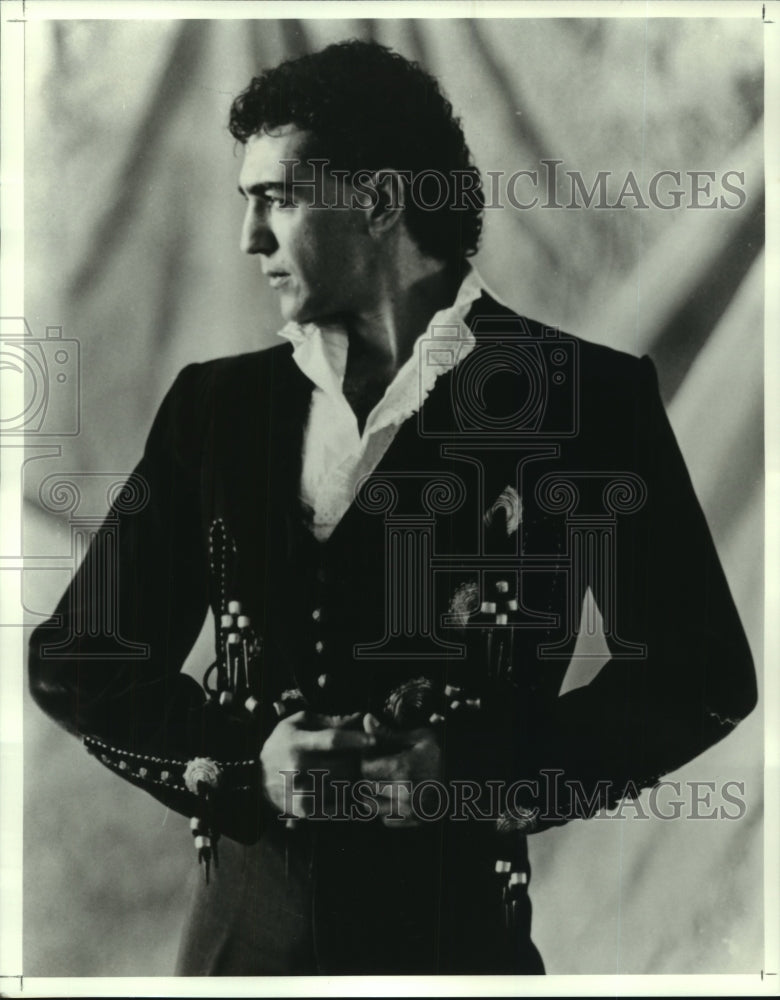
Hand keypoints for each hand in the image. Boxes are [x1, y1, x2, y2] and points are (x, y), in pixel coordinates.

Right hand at [260, 710, 375, 816]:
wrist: (254, 776)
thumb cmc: (282, 743)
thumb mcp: (298, 722)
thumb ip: (329, 720)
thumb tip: (360, 717)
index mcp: (298, 742)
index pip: (333, 740)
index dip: (356, 740)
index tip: (375, 740)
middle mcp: (298, 768)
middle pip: (343, 766)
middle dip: (356, 762)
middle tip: (359, 758)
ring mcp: (301, 791)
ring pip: (343, 786)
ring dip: (352, 779)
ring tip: (348, 772)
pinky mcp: (305, 810)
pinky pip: (338, 806)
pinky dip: (345, 797)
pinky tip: (341, 789)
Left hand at [359, 713, 441, 826]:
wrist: (471, 777)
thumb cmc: (445, 753)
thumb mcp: (419, 738)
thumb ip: (389, 733)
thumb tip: (367, 720)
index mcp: (402, 769)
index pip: (365, 768)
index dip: (366, 759)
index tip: (372, 753)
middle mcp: (403, 793)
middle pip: (367, 787)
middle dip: (368, 775)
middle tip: (377, 765)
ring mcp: (410, 810)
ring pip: (372, 807)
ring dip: (372, 794)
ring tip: (382, 782)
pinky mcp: (416, 821)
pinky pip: (387, 820)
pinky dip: (385, 810)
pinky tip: (394, 796)